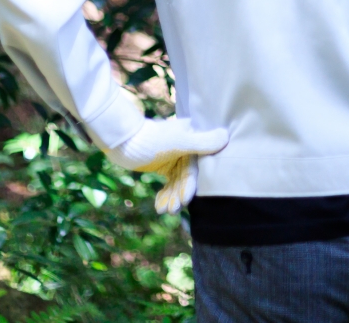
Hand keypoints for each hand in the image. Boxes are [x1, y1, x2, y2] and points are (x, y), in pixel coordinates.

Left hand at [104, 116, 229, 213]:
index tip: (184, 200)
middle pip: (187, 177)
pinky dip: (165, 194)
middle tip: (171, 211)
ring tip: (163, 211)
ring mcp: (174, 157)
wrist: (121, 138)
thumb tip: (227, 136)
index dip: (191, 185)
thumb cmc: (150, 138)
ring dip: (171, 198)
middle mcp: (187, 148)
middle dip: (179, 195)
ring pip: (177, 182)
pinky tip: (159, 205)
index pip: (198, 166)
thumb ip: (203, 142)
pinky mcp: (163, 165)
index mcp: (193, 139)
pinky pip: (169, 183)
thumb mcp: (178, 141)